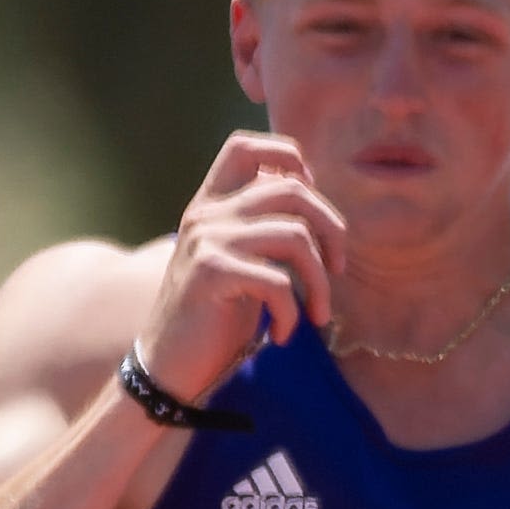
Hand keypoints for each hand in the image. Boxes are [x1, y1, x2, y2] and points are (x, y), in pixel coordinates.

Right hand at [146, 132, 340, 404]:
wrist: (171, 362)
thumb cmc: (218, 314)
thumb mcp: (244, 261)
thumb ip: (266, 227)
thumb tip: (316, 201)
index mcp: (213, 204)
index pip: (247, 146)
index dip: (292, 162)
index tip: (313, 212)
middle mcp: (206, 214)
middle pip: (292, 189)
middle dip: (333, 230)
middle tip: (337, 269)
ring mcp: (205, 241)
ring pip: (295, 236)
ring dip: (321, 283)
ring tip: (317, 313)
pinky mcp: (209, 273)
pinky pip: (277, 281)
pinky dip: (292, 313)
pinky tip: (283, 334)